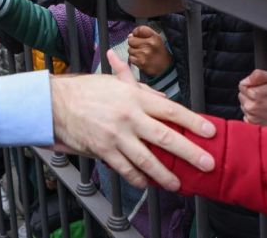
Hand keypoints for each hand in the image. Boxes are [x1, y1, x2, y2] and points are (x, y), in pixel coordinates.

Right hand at [50, 50, 215, 189]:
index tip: (210, 132)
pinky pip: (125, 168)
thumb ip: (141, 90)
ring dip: (165, 174)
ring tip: (178, 184)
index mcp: (135, 98)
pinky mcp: (103, 150)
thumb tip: (164, 99)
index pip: (171, 110)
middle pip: (165, 137)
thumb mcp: (115, 83)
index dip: (193, 122)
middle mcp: (129, 117)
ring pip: (147, 159)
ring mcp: (116, 136)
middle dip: (190, 153)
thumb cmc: (86, 90)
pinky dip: (138, 178)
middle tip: (207, 164)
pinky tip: (147, 184)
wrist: (56, 102)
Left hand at [127, 25, 172, 76]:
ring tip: (141, 54)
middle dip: (133, 43)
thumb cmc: (161, 53)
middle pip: (131, 40)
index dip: (136, 32)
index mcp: (155, 37)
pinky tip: (140, 59)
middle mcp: (149, 44)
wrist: (166, 69)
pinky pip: (130, 58)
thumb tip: (131, 35)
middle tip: (139, 46)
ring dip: (133, 52)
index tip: (136, 35)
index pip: (140, 29)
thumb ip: (145, 35)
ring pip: (130, 49)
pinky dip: (134, 59)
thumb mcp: (157, 40)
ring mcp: (144, 53)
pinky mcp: (140, 62)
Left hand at [237, 70, 266, 125]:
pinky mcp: (254, 124)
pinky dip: (252, 112)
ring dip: (251, 103)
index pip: (242, 85)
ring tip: (266, 103)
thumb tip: (247, 79)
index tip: (261, 86)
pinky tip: (263, 111)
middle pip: (241, 95)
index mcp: (255, 94)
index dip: (251, 84)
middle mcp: (251, 107)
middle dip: (250, 93)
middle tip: (265, 95)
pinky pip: (246, 114)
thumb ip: (259, 75)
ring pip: (244, 105)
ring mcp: (252, 117)